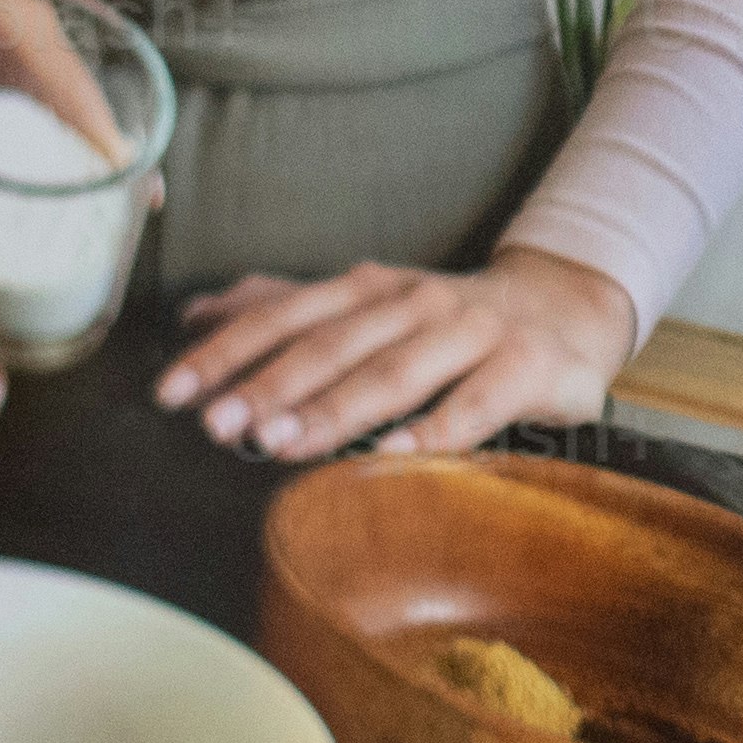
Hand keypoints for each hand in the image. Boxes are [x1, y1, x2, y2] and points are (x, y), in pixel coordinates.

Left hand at [156, 249, 639, 464]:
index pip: (284, 317)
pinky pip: (475, 406)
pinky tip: (395, 454)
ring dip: (332, 410)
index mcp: (370, 287)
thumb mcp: (371, 302)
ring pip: (393, 374)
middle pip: (331, 347)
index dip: (225, 353)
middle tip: (217, 425)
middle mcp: (416, 303)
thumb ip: (287, 307)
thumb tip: (195, 312)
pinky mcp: (527, 369)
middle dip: (268, 387)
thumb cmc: (453, 320)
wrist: (569, 308)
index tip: (173, 393)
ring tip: (279, 445)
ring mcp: (473, 333)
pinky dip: (435, 430)